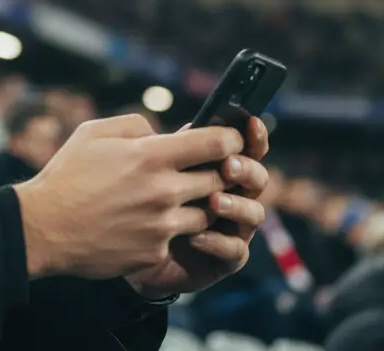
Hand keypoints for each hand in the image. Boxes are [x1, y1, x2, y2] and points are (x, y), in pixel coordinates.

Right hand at [14, 114, 247, 280]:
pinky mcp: (155, 251)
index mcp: (151, 155)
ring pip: (207, 213)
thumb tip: (164, 134)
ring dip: (200, 204)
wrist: (43, 228)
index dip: (231, 139)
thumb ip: (137, 125)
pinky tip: (151, 225)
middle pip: (220, 179)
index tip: (229, 140)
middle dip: (219, 172)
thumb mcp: (95, 132)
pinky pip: (180, 238)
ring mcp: (161, 225)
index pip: (217, 143)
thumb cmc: (67, 175)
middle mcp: (163, 190)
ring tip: (177, 199)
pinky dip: (173, 231)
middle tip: (208, 169)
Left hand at [125, 116, 270, 298]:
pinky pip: (235, 251)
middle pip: (257, 178)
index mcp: (219, 170)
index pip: (246, 149)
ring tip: (214, 201)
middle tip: (228, 166)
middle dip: (247, 169)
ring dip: (237, 205)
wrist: (126, 246)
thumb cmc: (139, 201)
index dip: (253, 137)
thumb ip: (176, 148)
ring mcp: (232, 229)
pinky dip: (219, 242)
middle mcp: (233, 197)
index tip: (250, 123)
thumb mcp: (154, 170)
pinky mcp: (224, 259)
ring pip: (254, 214)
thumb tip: (191, 127)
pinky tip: (196, 236)